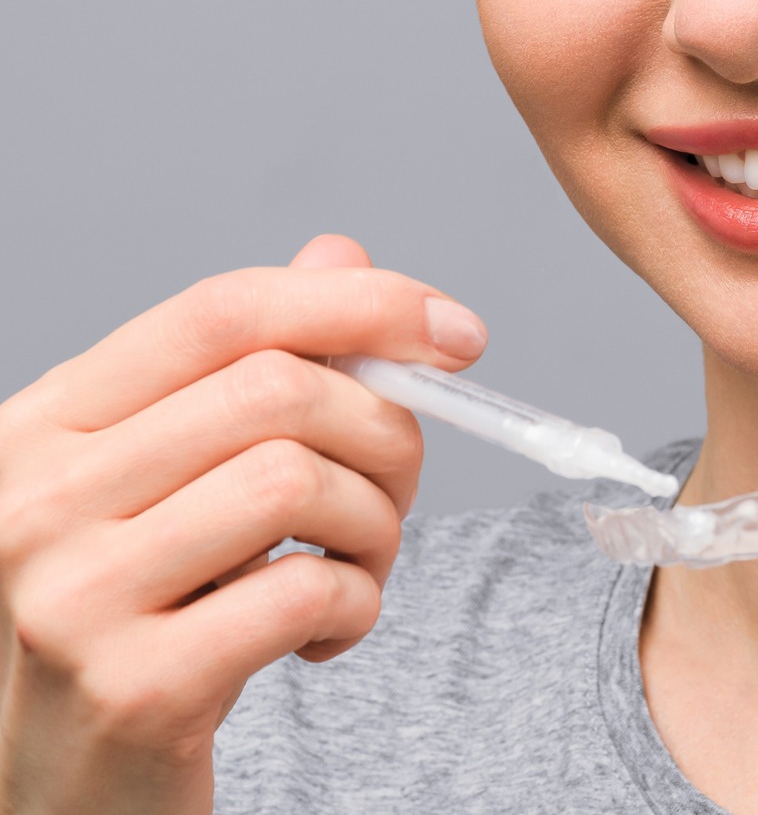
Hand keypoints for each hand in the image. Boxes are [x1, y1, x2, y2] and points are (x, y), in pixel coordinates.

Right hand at [0, 235, 486, 812]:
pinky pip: (306, 592)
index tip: (457, 332)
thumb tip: (343, 256)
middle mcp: (37, 495)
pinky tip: (330, 632)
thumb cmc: (135, 618)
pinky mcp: (134, 686)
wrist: (64, 789)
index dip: (357, 304)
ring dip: (377, 525)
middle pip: (278, 390)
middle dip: (387, 433)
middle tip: (397, 490)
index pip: (219, 311)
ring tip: (359, 569)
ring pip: (300, 481)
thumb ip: (248, 369)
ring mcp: (72, 595)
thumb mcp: (167, 483)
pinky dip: (357, 603)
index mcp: (47, 423)